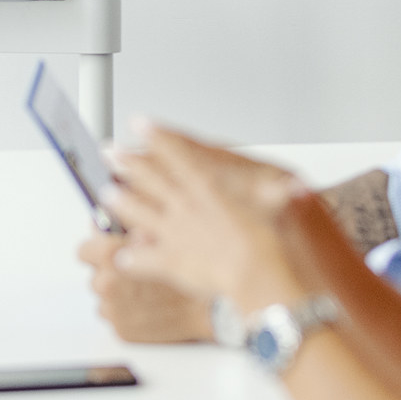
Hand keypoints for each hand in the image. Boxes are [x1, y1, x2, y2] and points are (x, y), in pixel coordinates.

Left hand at [76, 232, 214, 341]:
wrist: (209, 308)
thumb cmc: (187, 271)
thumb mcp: (156, 236)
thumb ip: (121, 227)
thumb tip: (97, 222)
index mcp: (111, 257)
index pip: (83, 251)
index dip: (95, 250)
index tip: (103, 252)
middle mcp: (107, 284)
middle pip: (94, 276)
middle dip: (110, 273)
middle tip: (136, 273)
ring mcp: (113, 310)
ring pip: (104, 299)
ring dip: (118, 294)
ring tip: (146, 290)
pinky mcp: (121, 330)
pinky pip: (115, 317)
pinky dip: (127, 312)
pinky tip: (148, 306)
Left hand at [104, 124, 309, 311]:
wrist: (259, 276)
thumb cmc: (271, 241)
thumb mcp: (281, 205)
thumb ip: (281, 193)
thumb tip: (295, 187)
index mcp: (207, 186)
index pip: (177, 153)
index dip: (157, 135)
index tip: (139, 123)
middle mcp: (186, 206)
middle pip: (149, 178)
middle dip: (127, 163)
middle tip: (109, 151)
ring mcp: (174, 233)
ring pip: (138, 213)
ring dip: (120, 202)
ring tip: (105, 194)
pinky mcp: (171, 263)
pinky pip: (144, 260)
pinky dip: (134, 259)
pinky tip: (124, 258)